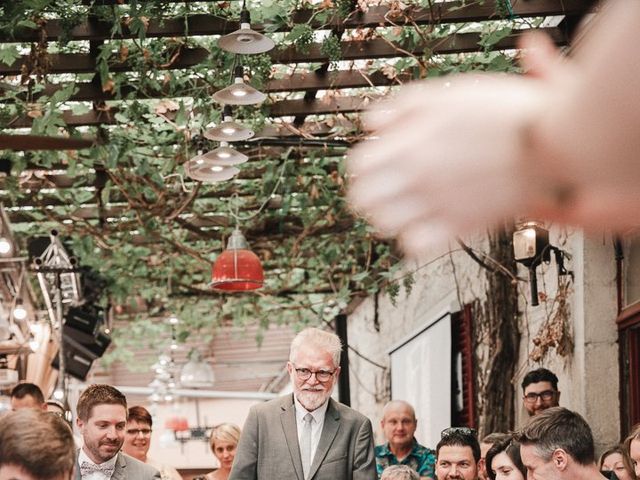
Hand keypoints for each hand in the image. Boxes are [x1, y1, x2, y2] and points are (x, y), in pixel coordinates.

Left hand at [348, 70, 549, 254]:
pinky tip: (422, 225)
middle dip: (365, 193)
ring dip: (385, 216)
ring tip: (399, 207)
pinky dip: (411, 239)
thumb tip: (371, 124)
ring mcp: (438, 205)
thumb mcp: (448, 94)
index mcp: (411, 145)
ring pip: (384, 226)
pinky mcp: (461, 226)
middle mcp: (418, 178)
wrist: (551, 141)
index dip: (360, 165)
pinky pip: (416, 247)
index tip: (372, 162)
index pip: (357, 167)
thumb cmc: (504, 112)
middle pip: (362, 200)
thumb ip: (403, 107)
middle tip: (379, 188)